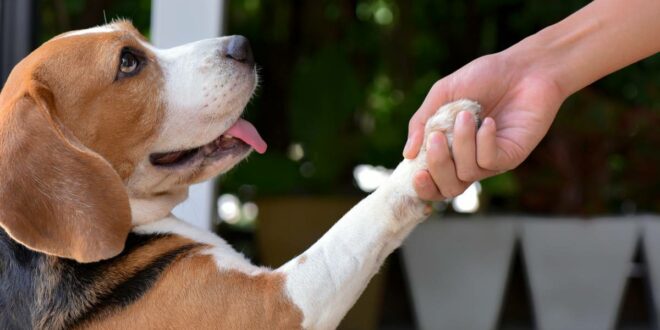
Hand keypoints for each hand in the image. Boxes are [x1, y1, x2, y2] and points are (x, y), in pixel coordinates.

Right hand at [404, 52, 565, 200]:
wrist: (524, 67)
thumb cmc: (483, 77)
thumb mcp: (443, 94)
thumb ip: (422, 122)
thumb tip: (408, 154)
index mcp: (449, 149)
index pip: (433, 182)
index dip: (423, 186)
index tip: (416, 172)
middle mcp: (469, 160)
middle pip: (448, 188)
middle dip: (438, 166)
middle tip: (437, 138)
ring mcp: (491, 161)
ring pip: (467, 173)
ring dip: (461, 144)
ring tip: (466, 115)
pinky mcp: (511, 156)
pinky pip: (489, 162)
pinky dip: (483, 142)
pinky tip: (488, 121)